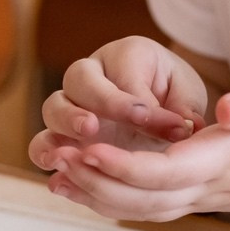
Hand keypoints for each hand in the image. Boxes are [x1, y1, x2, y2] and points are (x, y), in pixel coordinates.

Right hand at [29, 36, 207, 174]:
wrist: (162, 102)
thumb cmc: (173, 92)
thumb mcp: (186, 94)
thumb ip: (184, 108)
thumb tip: (183, 128)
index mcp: (126, 54)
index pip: (126, 77)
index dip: (140, 105)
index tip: (163, 126)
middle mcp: (92, 74)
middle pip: (79, 78)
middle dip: (95, 102)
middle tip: (99, 125)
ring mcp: (73, 104)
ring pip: (54, 107)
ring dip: (65, 124)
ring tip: (81, 140)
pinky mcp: (63, 135)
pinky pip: (43, 142)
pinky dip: (47, 156)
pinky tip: (59, 176)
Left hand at [41, 82, 229, 222]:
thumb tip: (227, 109)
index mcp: (223, 161)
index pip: (162, 172)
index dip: (121, 165)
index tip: (88, 148)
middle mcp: (207, 187)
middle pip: (141, 199)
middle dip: (95, 183)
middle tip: (59, 159)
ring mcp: (202, 196)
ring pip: (140, 208)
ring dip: (97, 196)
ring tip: (58, 175)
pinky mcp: (199, 194)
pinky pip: (148, 205)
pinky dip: (113, 199)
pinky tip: (88, 185)